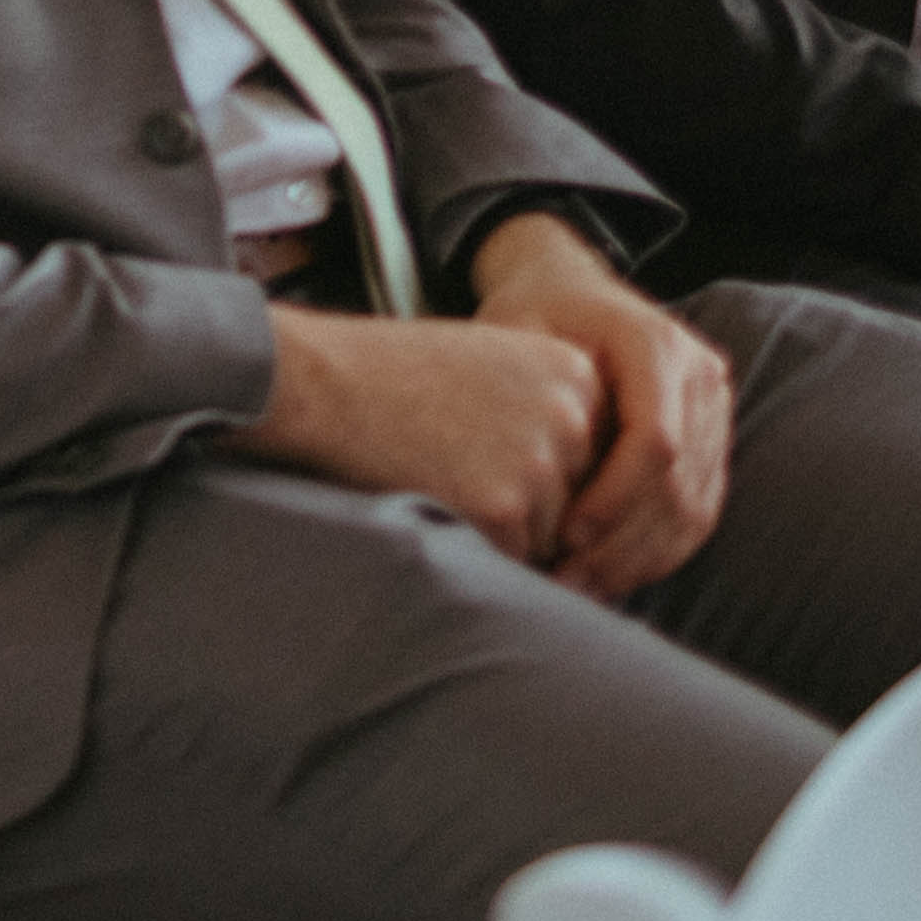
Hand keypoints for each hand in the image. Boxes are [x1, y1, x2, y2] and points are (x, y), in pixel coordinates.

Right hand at [233, 300, 605, 566]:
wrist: (326, 381)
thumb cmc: (398, 373)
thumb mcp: (496, 362)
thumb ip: (551, 408)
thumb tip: (585, 485)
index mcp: (576, 371)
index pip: (594, 454)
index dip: (542, 466)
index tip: (490, 449)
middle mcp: (571, 415)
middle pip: (577, 499)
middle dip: (526, 502)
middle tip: (460, 465)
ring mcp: (542, 462)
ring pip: (546, 534)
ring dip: (500, 527)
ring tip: (442, 474)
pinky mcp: (504, 507)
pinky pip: (510, 558)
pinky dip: (473, 543)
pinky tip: (432, 495)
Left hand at [469, 215, 734, 598]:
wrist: (568, 289)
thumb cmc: (531, 314)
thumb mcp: (516, 331)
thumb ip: (526, 389)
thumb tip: (530, 475)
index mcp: (656, 342)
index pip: (655, 440)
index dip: (614, 498)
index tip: (564, 535)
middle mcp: (700, 375)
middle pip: (680, 484)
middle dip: (624, 544)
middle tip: (567, 581)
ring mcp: (714, 412)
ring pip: (694, 509)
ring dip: (639, 560)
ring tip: (581, 588)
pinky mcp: (711, 444)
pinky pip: (697, 513)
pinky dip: (655, 554)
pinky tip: (608, 577)